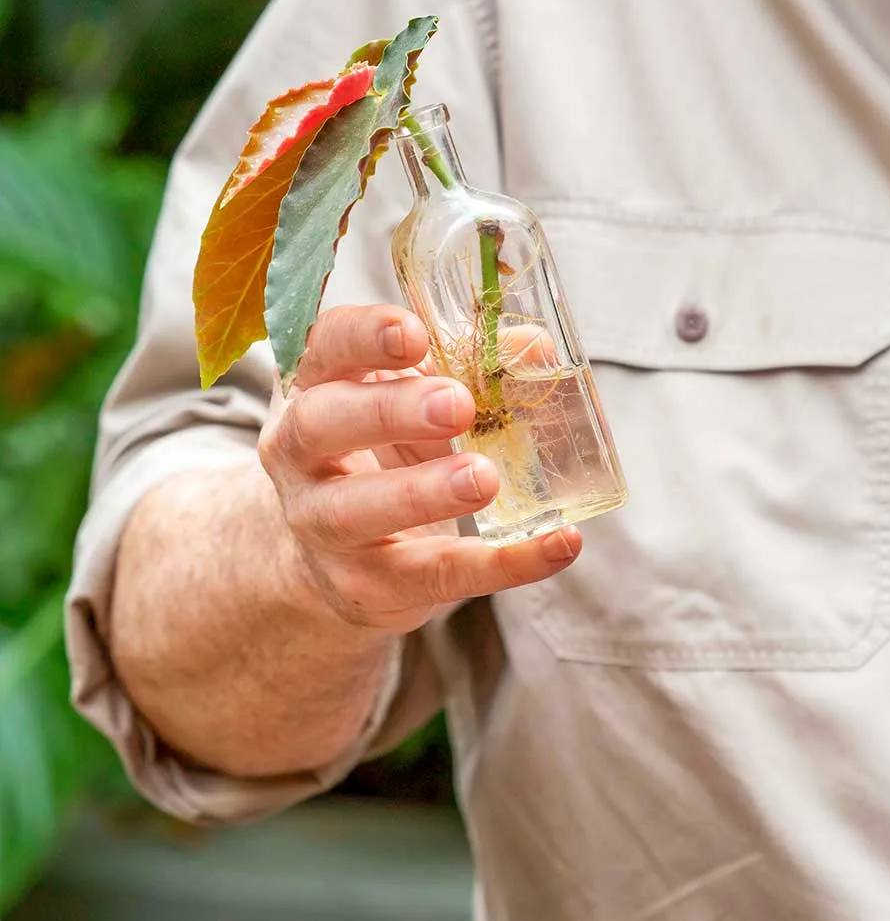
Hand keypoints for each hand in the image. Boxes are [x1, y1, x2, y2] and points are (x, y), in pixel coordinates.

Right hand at [258, 303, 580, 639]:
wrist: (333, 560)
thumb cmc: (381, 453)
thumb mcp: (412, 400)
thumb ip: (468, 369)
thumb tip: (537, 348)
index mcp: (316, 386)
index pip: (324, 346)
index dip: (363, 336)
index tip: (414, 334)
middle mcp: (300, 454)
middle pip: (322, 424)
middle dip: (389, 411)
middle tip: (457, 405)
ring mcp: (321, 525)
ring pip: (356, 510)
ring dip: (422, 493)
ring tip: (484, 478)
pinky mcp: (365, 585)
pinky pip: (434, 575)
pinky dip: (503, 563)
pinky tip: (558, 544)